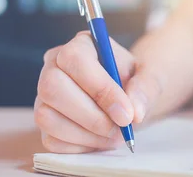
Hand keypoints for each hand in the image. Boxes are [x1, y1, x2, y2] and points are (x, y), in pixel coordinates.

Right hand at [34, 31, 161, 152]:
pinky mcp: (44, 121)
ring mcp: (43, 95)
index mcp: (80, 45)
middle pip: (51, 88)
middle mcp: (53, 66)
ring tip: (114, 135)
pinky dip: (79, 146)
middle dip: (91, 116)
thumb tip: (135, 112)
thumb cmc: (134, 84)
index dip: (100, 89)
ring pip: (47, 117)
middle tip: (120, 129)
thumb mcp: (149, 78)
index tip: (126, 114)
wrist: (127, 101)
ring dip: (86, 134)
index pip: (75, 59)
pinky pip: (51, 140)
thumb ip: (146, 89)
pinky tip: (99, 139)